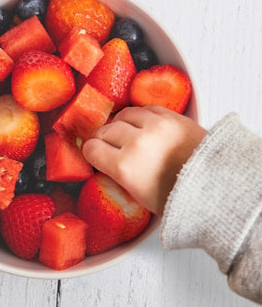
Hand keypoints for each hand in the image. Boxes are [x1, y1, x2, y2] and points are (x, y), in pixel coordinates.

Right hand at [82, 105, 206, 214]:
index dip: (91, 152)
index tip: (94, 155)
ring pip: (123, 115)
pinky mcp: (170, 116)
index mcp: (124, 167)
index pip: (91, 149)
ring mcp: (154, 126)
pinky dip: (139, 116)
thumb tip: (107, 163)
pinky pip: (144, 108)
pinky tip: (141, 125)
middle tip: (107, 145)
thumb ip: (119, 176)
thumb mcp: (139, 196)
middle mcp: (136, 143)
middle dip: (103, 138)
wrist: (216, 186)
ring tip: (124, 133)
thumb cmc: (180, 197)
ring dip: (120, 124)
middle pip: (104, 130)